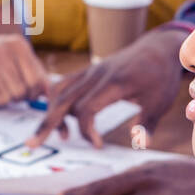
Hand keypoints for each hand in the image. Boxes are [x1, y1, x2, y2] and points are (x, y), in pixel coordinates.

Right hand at [0, 32, 47, 107]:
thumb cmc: (1, 56)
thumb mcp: (21, 56)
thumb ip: (38, 73)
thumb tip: (50, 94)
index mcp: (17, 45)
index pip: (35, 81)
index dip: (35, 93)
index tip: (31, 93)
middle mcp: (0, 51)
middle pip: (19, 92)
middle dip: (19, 97)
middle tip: (15, 93)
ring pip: (3, 100)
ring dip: (5, 101)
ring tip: (2, 90)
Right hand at [28, 27, 186, 148]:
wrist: (158, 48)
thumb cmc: (161, 77)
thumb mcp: (160, 102)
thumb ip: (147, 124)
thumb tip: (140, 145)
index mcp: (114, 82)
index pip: (85, 109)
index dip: (86, 131)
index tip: (98, 146)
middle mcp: (96, 74)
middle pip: (63, 99)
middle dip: (48, 124)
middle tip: (32, 145)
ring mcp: (90, 71)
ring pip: (59, 91)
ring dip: (50, 113)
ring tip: (51, 136)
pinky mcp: (88, 71)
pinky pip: (64, 84)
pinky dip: (57, 101)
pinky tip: (62, 120)